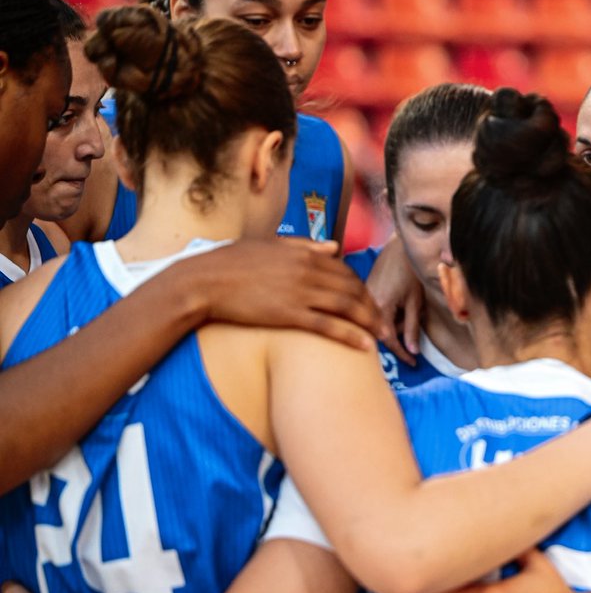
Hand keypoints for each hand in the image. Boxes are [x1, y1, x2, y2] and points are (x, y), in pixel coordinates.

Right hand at [168, 238, 386, 350]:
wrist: (204, 282)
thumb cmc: (232, 263)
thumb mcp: (272, 246)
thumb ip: (305, 246)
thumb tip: (334, 246)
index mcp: (305, 253)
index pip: (346, 271)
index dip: (362, 288)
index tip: (371, 302)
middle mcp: (308, 271)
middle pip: (353, 289)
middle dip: (373, 307)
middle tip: (384, 323)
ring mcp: (300, 292)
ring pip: (347, 307)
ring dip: (370, 322)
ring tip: (382, 336)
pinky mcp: (289, 314)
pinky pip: (329, 325)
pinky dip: (351, 336)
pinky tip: (365, 346)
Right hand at [366, 236, 423, 364]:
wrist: (399, 245)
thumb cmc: (410, 271)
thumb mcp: (414, 301)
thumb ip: (411, 327)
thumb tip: (412, 351)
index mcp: (378, 306)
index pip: (387, 340)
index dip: (401, 353)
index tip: (412, 362)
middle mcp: (364, 302)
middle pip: (379, 332)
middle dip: (397, 334)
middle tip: (413, 328)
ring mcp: (361, 296)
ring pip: (375, 321)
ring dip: (392, 322)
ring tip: (408, 307)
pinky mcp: (363, 289)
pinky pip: (372, 310)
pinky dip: (385, 313)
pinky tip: (399, 303)